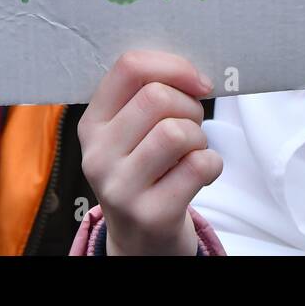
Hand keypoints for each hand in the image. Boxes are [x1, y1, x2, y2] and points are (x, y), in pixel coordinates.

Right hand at [79, 50, 222, 254]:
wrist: (140, 239)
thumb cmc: (145, 171)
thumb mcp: (130, 132)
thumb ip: (148, 96)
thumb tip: (194, 75)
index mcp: (92, 123)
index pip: (129, 67)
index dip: (173, 66)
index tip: (196, 81)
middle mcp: (97, 154)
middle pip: (157, 97)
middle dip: (189, 106)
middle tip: (191, 125)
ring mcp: (120, 188)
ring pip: (176, 131)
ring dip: (199, 137)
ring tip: (192, 151)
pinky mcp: (150, 214)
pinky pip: (198, 166)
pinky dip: (212, 163)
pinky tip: (199, 174)